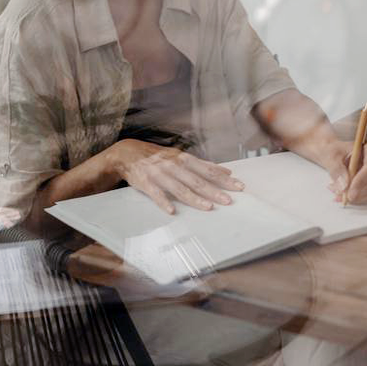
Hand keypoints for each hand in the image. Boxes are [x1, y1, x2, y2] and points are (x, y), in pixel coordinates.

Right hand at [111, 139, 244, 214]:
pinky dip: (164, 202)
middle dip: (214, 190)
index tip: (238, 186)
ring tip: (208, 207)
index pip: (207, 170)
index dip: (223, 178)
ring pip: (179, 188)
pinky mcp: (146, 183)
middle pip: (196, 180)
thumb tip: (226, 170)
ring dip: (194, 198)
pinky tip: (172, 211)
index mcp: (183, 159)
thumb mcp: (180, 156)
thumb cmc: (158, 157)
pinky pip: (156, 194)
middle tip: (228, 201)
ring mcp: (159, 174)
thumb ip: (203, 165)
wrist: (128, 153)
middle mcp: (173, 166)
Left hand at [318, 139, 366, 204]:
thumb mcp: (331, 157)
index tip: (349, 192)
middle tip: (339, 194)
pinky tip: (346, 194)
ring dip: (356, 197)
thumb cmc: (335, 152)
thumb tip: (344, 184)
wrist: (336, 156)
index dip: (361, 181)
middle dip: (356, 192)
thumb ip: (337, 169)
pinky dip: (358, 199)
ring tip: (338, 192)